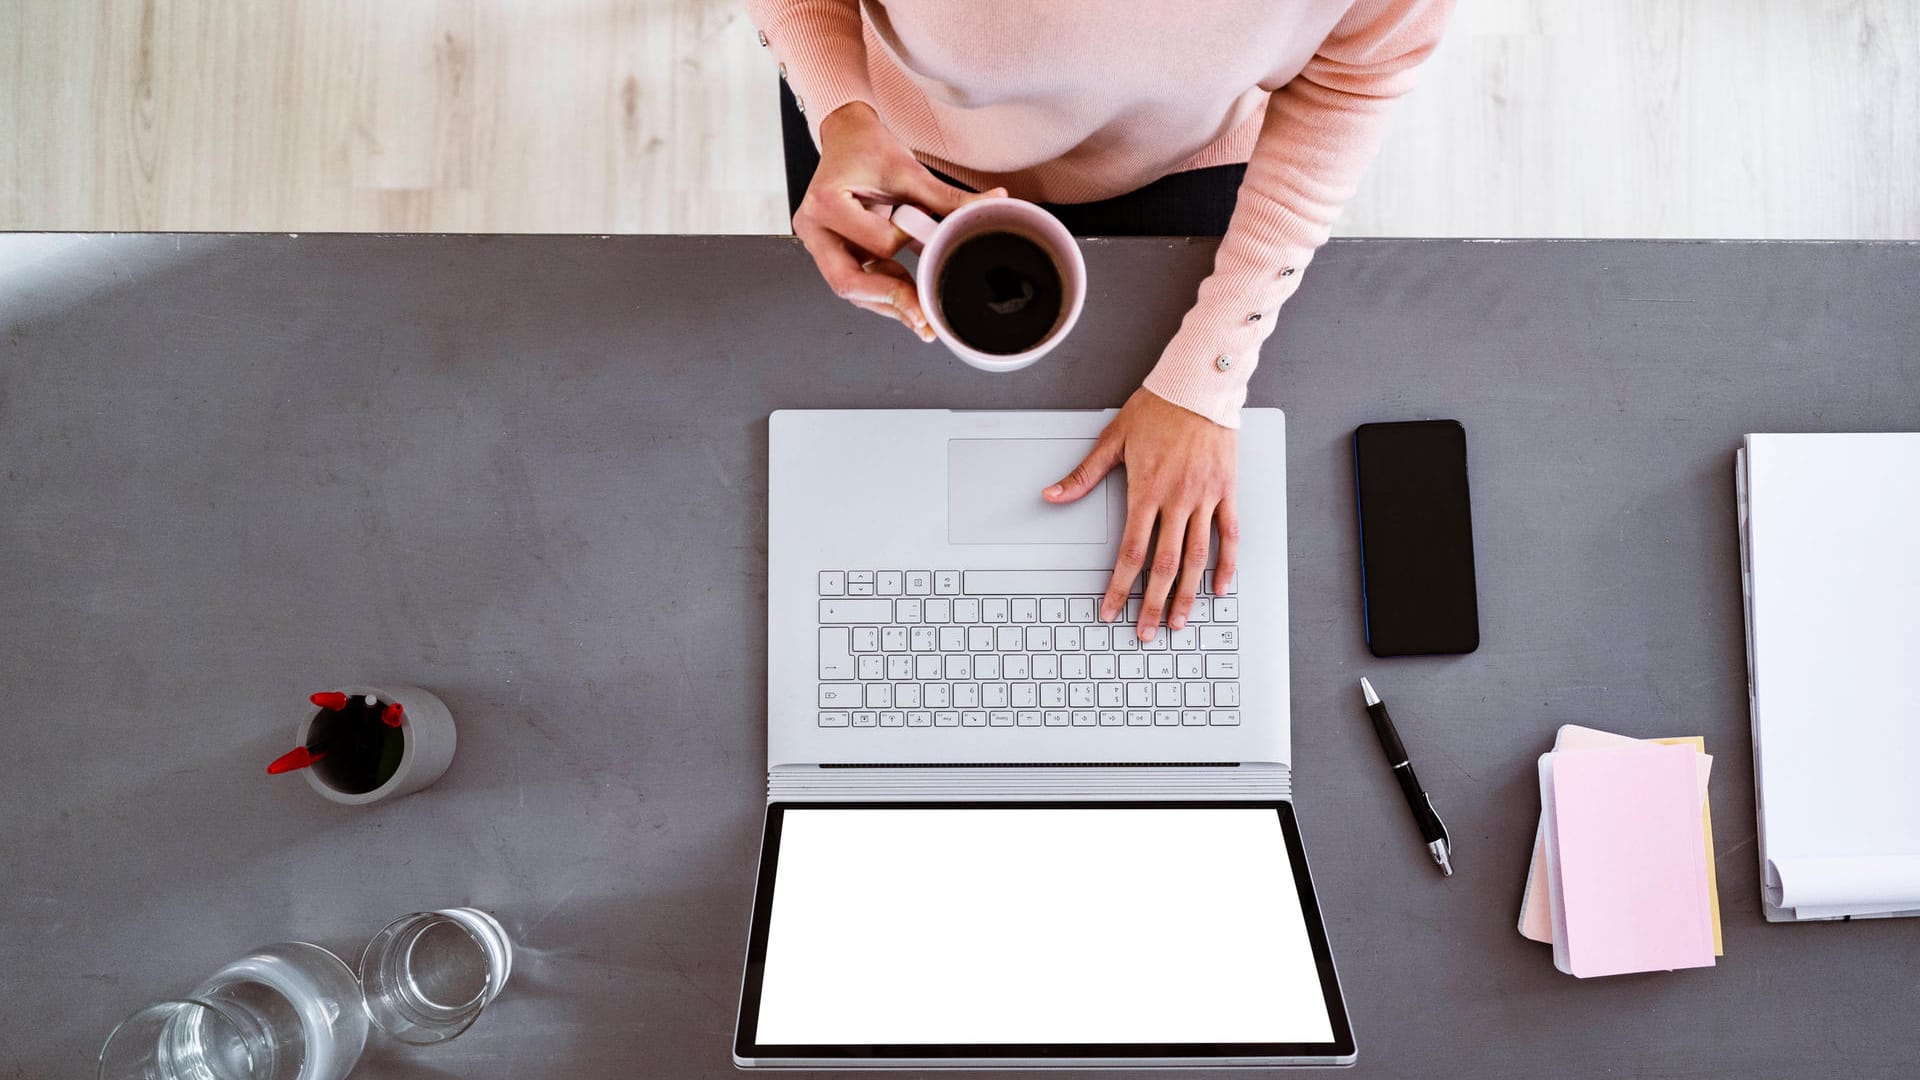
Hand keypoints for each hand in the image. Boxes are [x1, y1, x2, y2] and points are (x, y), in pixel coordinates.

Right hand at [795, 102, 1005, 339]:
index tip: (924, 233)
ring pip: (852, 289)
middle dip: (890, 301)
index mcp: (826, 202)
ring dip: (888, 302)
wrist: (847, 137)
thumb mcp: (909, 171)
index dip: (906, 244)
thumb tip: (993, 204)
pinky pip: (856, 281)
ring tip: (922, 313)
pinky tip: (907, 294)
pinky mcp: (829, 252)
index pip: (876, 244)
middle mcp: (814, 228)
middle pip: (848, 282)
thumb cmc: (867, 148)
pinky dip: (882, 290)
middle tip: (924, 319)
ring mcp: (818, 244)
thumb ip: (948, 197)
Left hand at [1044, 389, 1238, 639]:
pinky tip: (1219, 588)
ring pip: (1197, 557)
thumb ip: (1084, 475)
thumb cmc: (1157, 408)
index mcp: (1146, 491)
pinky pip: (1229, 535)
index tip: (1110, 609)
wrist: (1198, 385)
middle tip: (1145, 632)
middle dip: (1151, 604)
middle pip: (1164, 565)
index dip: (1118, 587)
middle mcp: (1177, 500)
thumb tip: (1052, 495)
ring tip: (1178, 622)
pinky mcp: (1226, 491)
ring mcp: (1205, 497)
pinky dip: (1226, 564)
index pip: (1131, 552)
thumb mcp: (1113, 439)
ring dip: (1187, 594)